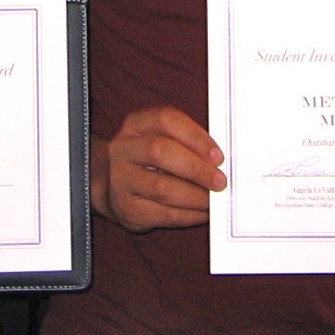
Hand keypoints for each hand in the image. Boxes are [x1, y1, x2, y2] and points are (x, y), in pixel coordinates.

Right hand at [93, 106, 225, 231]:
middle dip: (196, 168)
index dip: (195, 137)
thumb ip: (188, 142)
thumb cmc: (151, 160)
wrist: (114, 185)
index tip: (218, 156)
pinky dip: (188, 215)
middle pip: (159, 152)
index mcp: (137, 124)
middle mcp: (124, 149)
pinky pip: (162, 214)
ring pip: (161, 188)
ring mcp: (121, 179)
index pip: (165, 120)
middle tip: (220, 181)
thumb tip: (220, 161)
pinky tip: (202, 213)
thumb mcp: (164, 139)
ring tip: (214, 200)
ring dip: (195, 196)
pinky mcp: (126, 208)